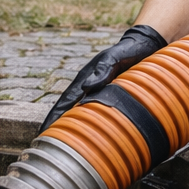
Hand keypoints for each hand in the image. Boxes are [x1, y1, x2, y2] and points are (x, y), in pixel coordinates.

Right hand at [39, 24, 166, 131]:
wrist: (144, 45)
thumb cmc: (129, 51)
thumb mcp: (116, 57)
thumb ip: (103, 69)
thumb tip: (86, 87)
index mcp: (85, 78)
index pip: (65, 102)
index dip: (54, 117)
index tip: (45, 132)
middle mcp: (86, 87)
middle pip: (66, 109)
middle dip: (56, 126)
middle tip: (47, 144)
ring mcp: (95, 91)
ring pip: (77, 111)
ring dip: (68, 126)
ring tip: (60, 143)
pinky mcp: (106, 95)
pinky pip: (91, 111)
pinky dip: (84, 123)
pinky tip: (84, 133)